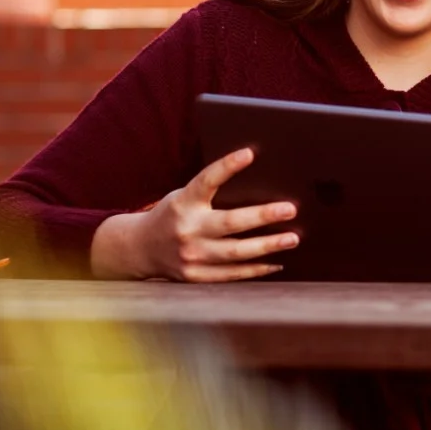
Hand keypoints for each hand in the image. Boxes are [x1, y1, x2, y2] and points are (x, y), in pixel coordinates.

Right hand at [90, 148, 299, 281]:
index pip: (206, 180)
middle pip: (230, 223)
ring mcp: (190, 255)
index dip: (226, 166)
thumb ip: (211, 191)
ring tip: (292, 239)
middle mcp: (187, 229)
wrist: (139, 248)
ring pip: (234, 253)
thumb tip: (259, 181)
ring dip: (267, 246)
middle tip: (291, 209)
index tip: (249, 153)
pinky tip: (276, 263)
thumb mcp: (184, 196)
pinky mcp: (195, 276)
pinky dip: (256, 269)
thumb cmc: (173, 215)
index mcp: (183, 203)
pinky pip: (231, 274)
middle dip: (263, 216)